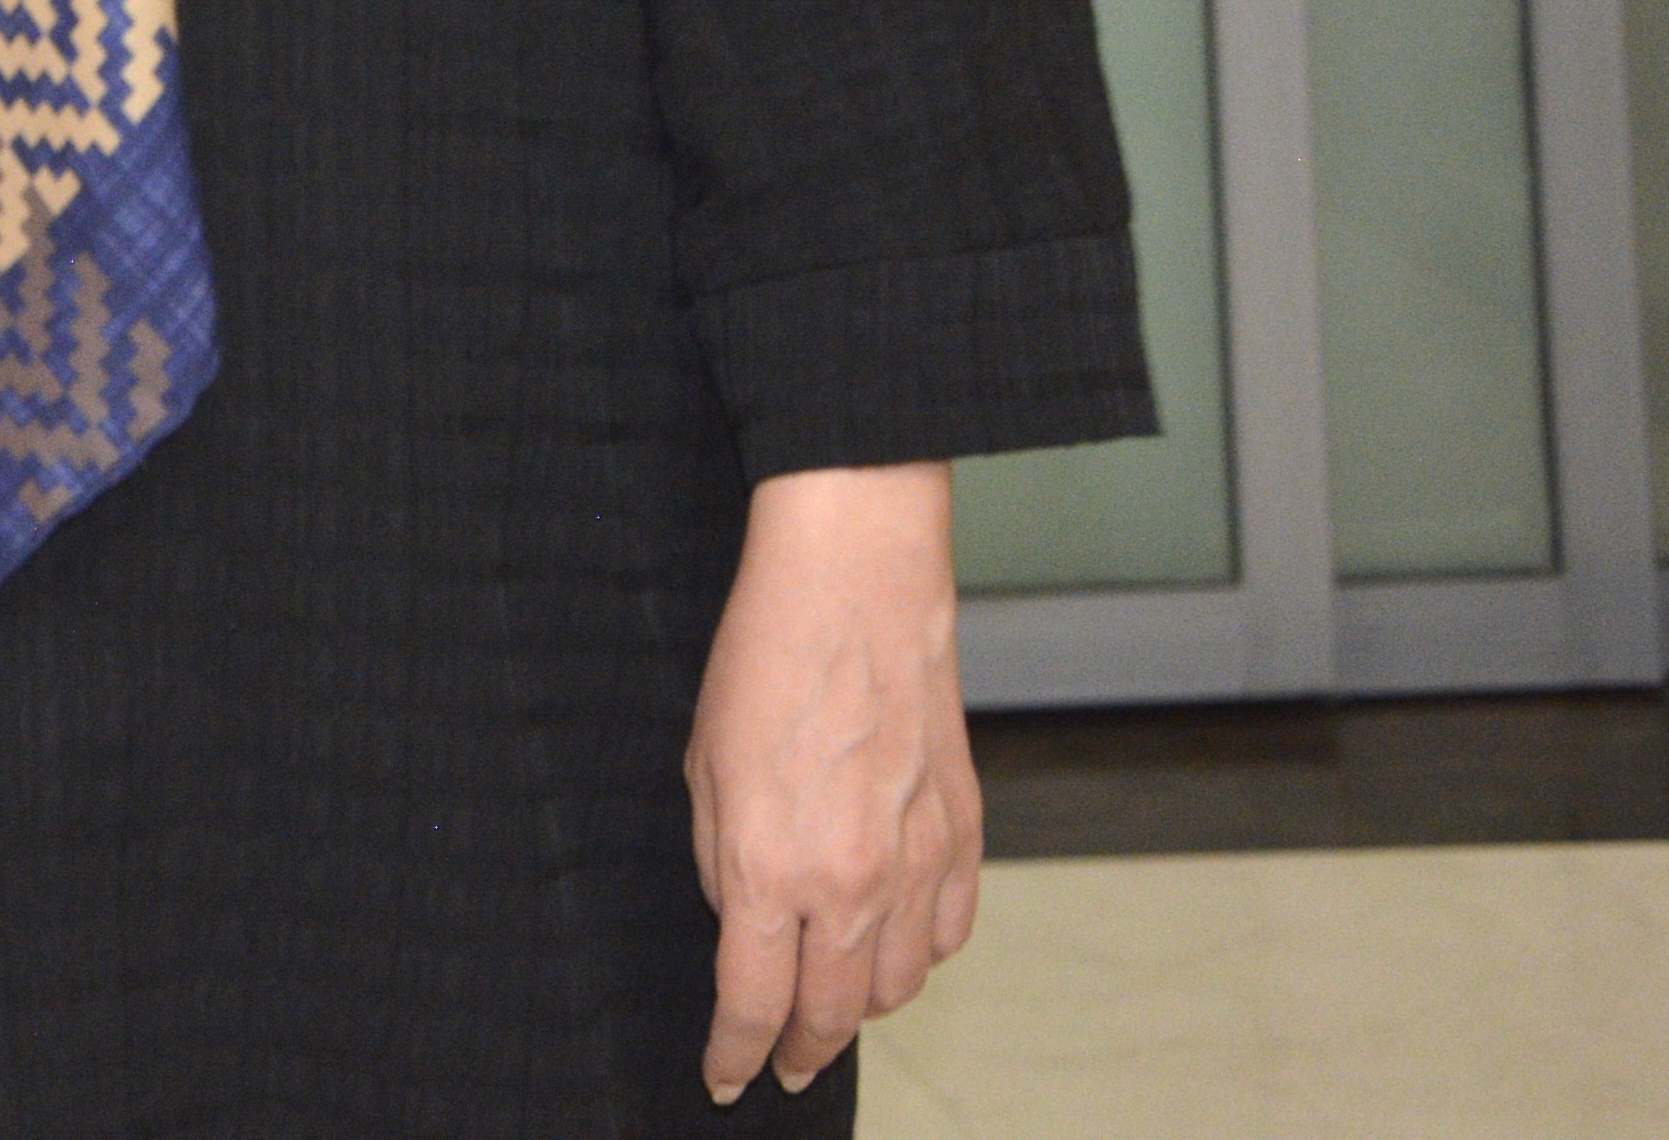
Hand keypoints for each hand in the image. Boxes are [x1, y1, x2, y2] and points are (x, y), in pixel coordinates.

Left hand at [686, 462, 973, 1102]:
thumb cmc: (766, 661)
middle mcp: (853, 885)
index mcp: (774, 870)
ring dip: (858, 1006)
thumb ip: (724, 865)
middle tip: (781, 1062)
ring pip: (897, 986)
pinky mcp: (963, 838)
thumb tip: (745, 924)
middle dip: (799, 1049)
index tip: (725, 1078)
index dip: (735, 1053)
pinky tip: (892, 944)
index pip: (753, 1003)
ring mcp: (918, 865)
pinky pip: (947, 934)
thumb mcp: (704, 769)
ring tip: (828, 1002)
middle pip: (830, 1014)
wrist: (856, 590)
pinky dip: (919, 954)